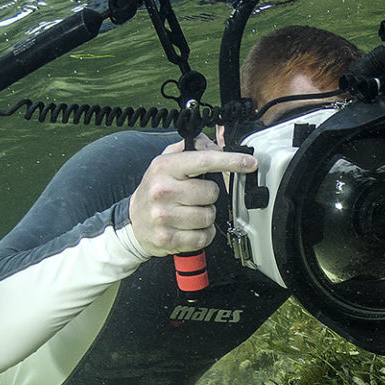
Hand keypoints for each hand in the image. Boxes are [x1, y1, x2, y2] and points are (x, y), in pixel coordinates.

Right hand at [128, 137, 257, 256]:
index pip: (203, 160)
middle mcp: (163, 190)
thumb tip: (217, 146)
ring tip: (189, 213)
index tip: (250, 162)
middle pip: (211, 192)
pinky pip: (203, 237)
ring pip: (209, 216)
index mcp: (165, 167)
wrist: (134, 221)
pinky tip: (189, 228)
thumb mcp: (166, 163)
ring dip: (206, 216)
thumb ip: (192, 149)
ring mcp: (164, 216)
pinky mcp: (168, 239)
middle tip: (194, 197)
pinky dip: (203, 234)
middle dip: (209, 196)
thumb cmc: (155, 190)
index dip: (230, 160)